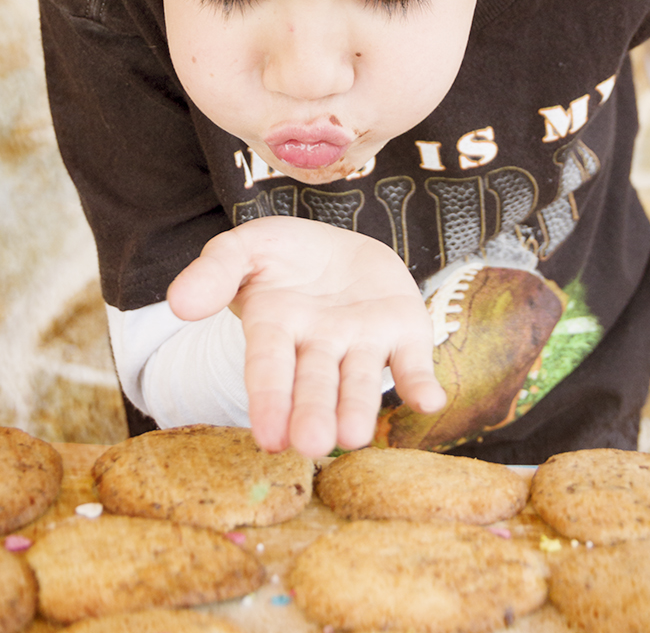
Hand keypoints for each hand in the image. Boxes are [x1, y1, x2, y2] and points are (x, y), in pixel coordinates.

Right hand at [166, 216, 444, 457]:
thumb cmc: (282, 256)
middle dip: (314, 413)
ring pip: (360, 380)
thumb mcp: (245, 248)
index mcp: (275, 328)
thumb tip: (178, 303)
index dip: (268, 401)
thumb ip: (216, 269)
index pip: (269, 368)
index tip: (268, 438)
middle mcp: (319, 346)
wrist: (337, 246)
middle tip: (313, 445)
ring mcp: (363, 342)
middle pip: (316, 384)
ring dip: (359, 408)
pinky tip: (429, 401)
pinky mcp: (403, 332)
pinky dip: (419, 383)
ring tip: (356, 436)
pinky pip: (412, 362)